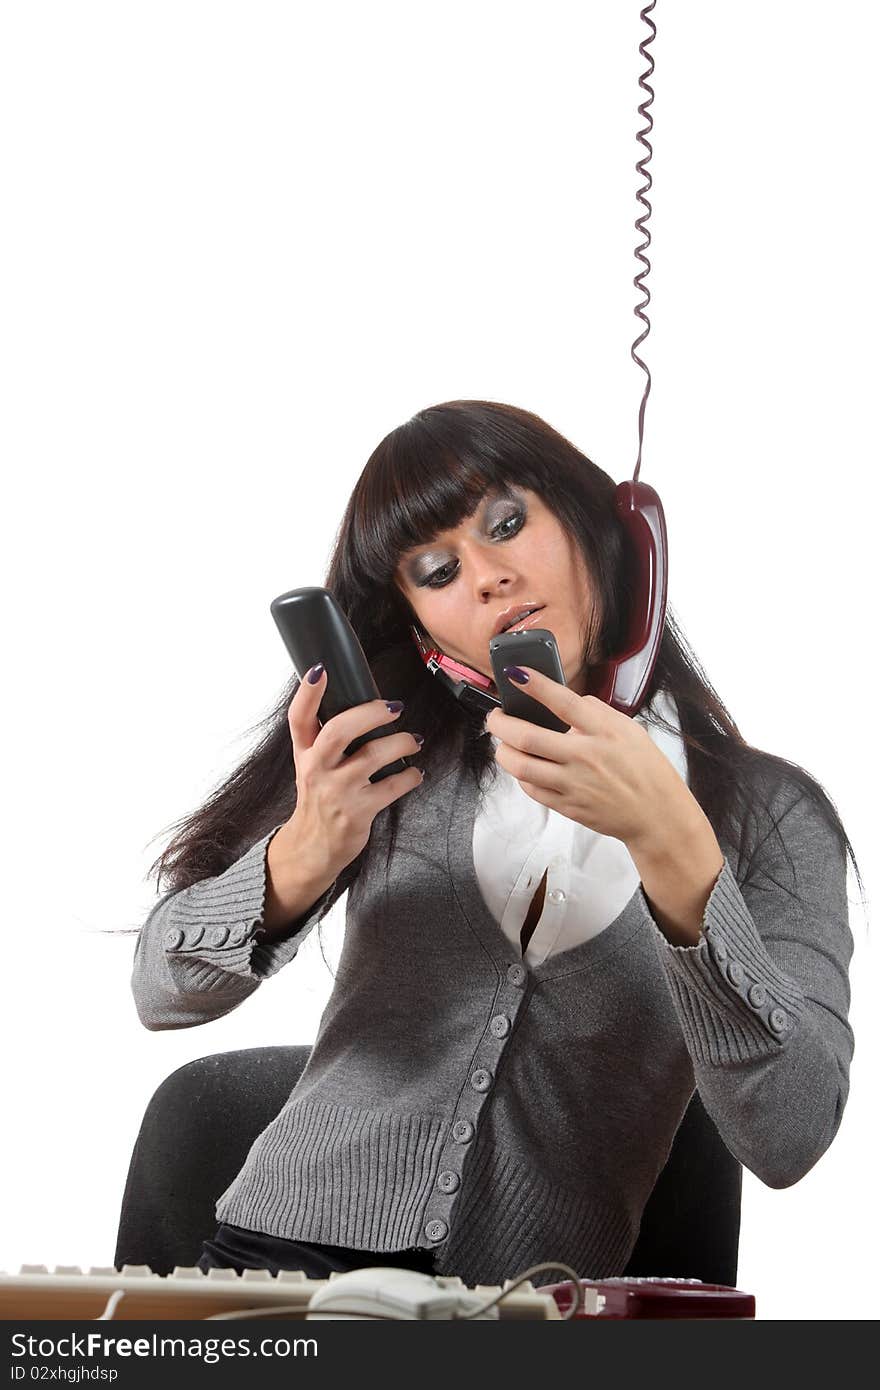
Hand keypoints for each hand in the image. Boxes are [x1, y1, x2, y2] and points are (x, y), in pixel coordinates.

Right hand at [274, 665, 423, 887]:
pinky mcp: (358, 812)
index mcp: (305, 753)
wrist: (313, 847)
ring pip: (373, 756)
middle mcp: (317, 769)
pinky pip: (392, 787)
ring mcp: (337, 791)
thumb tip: (360, 704)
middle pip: (338, 731)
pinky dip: (410, 776)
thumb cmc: (319, 798)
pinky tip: (415, 772)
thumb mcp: (310, 765)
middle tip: (394, 707)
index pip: (299, 718)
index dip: (307, 692)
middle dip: (370, 713)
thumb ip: (324, 737)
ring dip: (401, 743)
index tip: (320, 669)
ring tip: (413, 740)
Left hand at [484, 667, 690, 846]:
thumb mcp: (629, 729)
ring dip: (503, 751)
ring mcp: (574, 784)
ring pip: (521, 766)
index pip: (563, 702)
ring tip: (503, 742)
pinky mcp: (567, 806)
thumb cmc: (645, 769)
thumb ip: (596, 712)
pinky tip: (523, 765)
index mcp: (604, 732)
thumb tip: (566, 700)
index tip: (516, 673)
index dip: (536, 684)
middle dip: (500, 723)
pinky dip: (520, 775)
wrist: (657, 816)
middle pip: (527, 736)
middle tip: (495, 716)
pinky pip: (531, 789)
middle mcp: (585, 757)